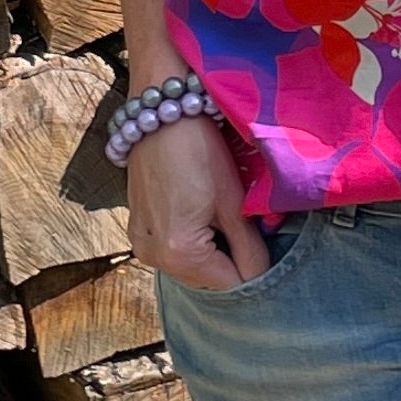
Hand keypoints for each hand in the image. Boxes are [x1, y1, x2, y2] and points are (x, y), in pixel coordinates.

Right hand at [125, 113, 268, 291]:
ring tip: (221, 212)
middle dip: (230, 259)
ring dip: (210, 250)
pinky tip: (199, 209)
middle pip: (207, 279)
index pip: (229, 284)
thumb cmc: (199, 151)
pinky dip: (189, 240)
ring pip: (189, 266)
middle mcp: (154, 257)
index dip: (252, 267)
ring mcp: (140, 244)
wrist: (161, 115)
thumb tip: (261, 276)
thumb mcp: (232, 200)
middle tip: (245, 223)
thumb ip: (249, 247)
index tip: (264, 243)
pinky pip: (170, 249)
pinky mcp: (136, 229)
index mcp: (179, 254)